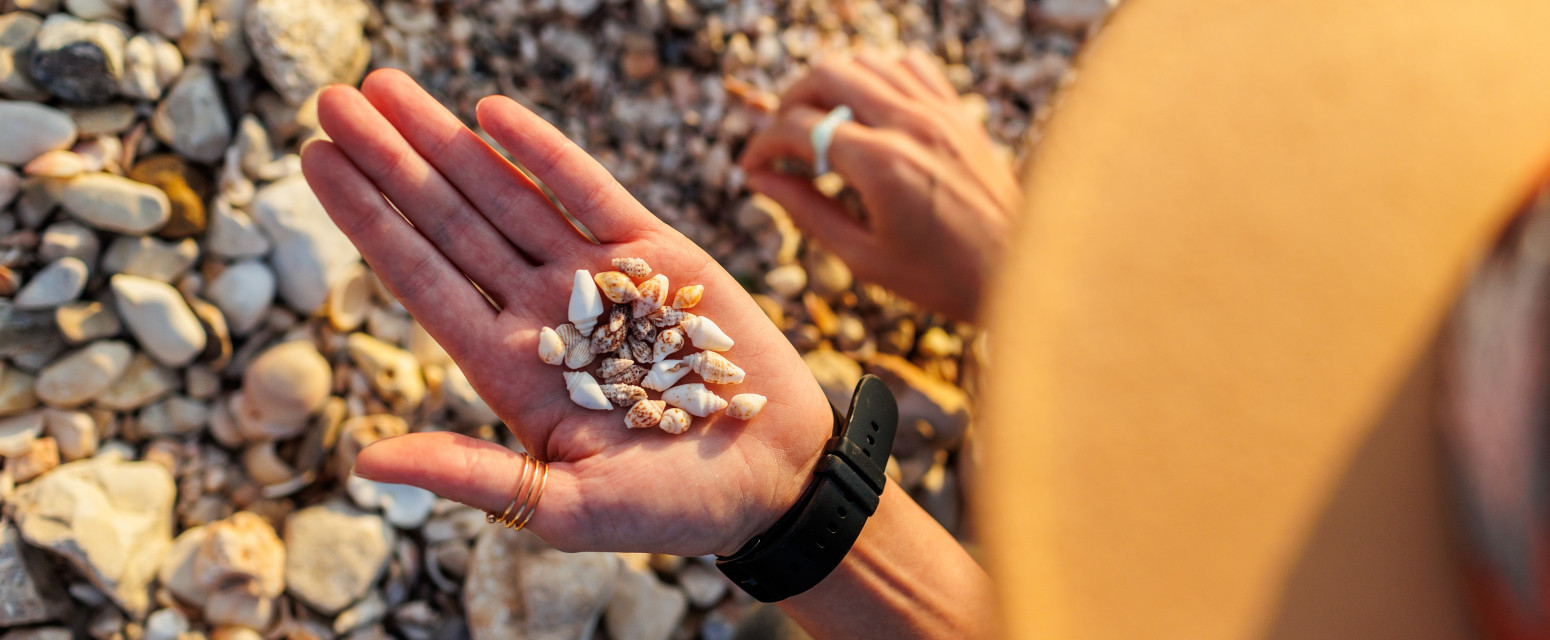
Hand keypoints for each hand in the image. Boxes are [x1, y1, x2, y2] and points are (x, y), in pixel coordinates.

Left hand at [301, 69, 834, 556]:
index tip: (319, 165)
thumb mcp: (564, 508)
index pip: (424, 282)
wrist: (776, 478)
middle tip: (333, 102)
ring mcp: (596, 278)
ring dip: (449, 142)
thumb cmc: (672, 509)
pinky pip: (588, 191)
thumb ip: (472, 475)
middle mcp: (542, 314)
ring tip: (387, 88)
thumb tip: (365, 461)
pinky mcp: (657, 254)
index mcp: (511, 372)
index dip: (370, 222)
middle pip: (450, 225)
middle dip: (392, 163)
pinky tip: (490, 113)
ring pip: (507, 195)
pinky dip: (542, 152)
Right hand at [739, 51, 1022, 321]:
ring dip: (832, 85)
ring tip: (820, 126)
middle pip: (827, 74)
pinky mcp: (960, 113)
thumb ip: (807, 212)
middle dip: (789, 102)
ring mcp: (940, 112)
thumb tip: (761, 181)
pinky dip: (879, 77)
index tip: (752, 168)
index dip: (762, 145)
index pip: (798, 128)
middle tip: (780, 140)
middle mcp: (910, 124)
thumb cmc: (943, 279)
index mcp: (881, 165)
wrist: (1025, 274)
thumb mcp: (864, 258)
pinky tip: (870, 111)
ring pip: (867, 61)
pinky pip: (911, 67)